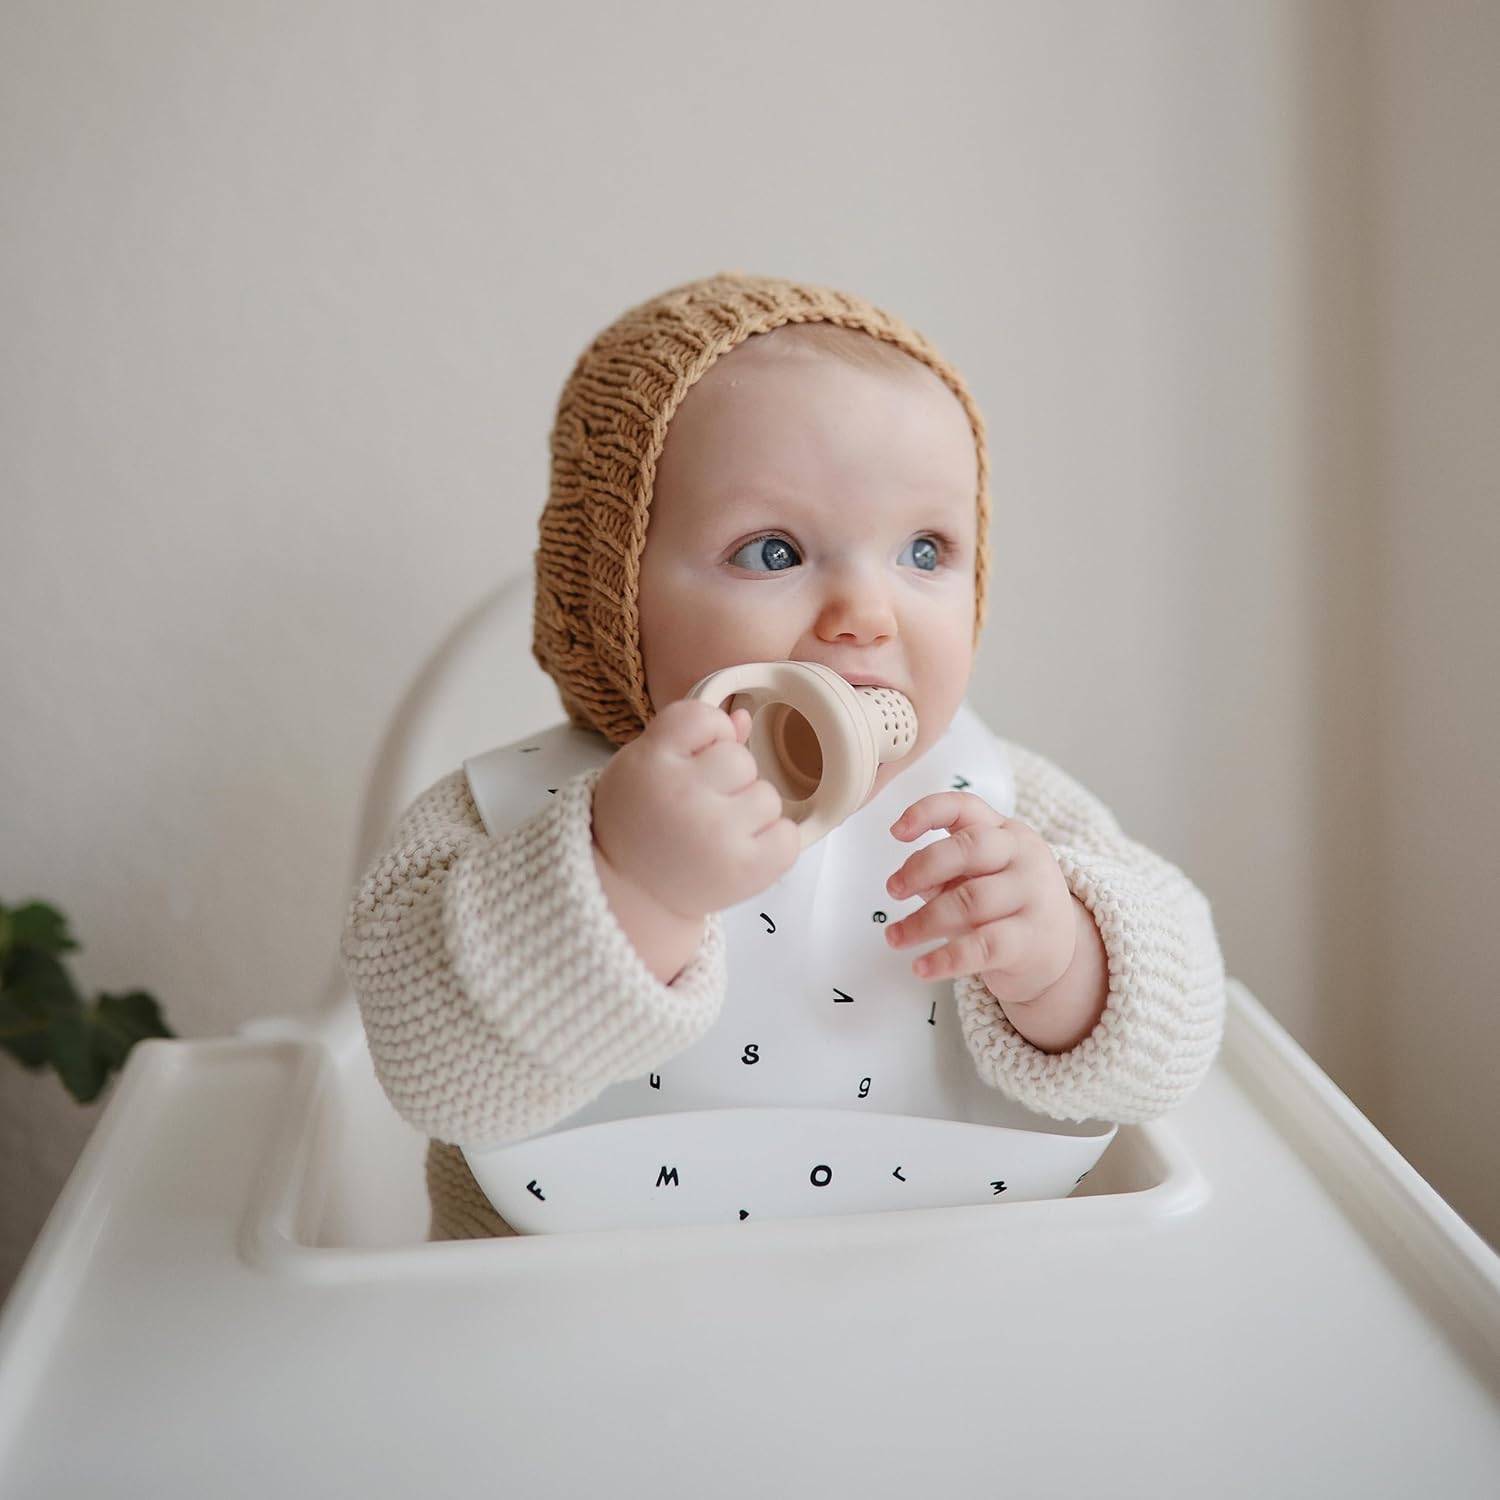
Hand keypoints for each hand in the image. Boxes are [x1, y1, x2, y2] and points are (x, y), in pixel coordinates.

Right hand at [593, 699, 799, 921]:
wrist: (630, 889)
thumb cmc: (639, 821)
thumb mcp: (645, 765)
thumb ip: (691, 735)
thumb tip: (743, 718)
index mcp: (651, 763)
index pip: (703, 718)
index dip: (708, 733)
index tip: (694, 757)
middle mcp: (683, 795)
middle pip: (740, 757)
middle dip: (728, 777)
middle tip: (699, 804)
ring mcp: (717, 835)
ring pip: (767, 795)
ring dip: (750, 810)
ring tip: (717, 831)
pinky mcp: (745, 870)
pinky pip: (788, 835)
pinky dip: (773, 841)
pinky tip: (742, 848)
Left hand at [883, 792, 1078, 1007]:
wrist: (1059, 954)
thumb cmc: (1006, 909)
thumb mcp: (977, 879)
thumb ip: (943, 873)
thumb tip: (904, 879)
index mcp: (1005, 832)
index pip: (966, 807)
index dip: (928, 812)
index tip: (896, 831)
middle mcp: (1024, 856)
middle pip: (969, 848)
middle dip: (922, 867)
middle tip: (893, 889)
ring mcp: (1033, 896)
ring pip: (970, 901)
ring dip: (922, 921)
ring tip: (895, 937)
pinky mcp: (1032, 940)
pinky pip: (982, 947)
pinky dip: (945, 959)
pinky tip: (921, 967)